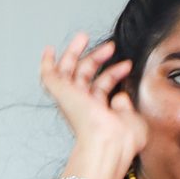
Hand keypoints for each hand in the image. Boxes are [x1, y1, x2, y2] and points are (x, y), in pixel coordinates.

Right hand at [40, 35, 147, 178]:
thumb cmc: (123, 139)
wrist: (110, 142)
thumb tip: (118, 95)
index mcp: (98, 114)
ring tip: (84, 36)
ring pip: (68, 71)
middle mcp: (83, 107)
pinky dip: (47, 63)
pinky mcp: (62, 93)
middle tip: (110, 45)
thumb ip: (125, 106)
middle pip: (85, 76)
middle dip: (97, 58)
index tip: (126, 65)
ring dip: (76, 52)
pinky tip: (49, 51)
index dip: (114, 74)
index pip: (102, 88)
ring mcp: (72, 100)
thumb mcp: (132, 119)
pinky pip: (49, 77)